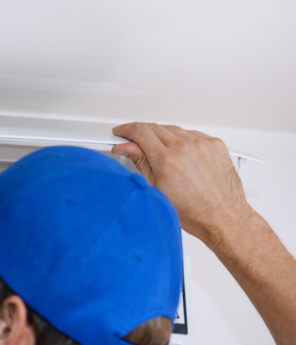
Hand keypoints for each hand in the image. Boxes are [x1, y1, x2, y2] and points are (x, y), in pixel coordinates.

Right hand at [111, 123, 253, 246]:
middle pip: (156, 128)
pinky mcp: (215, 145)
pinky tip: (181, 155)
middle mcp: (186, 148)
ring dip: (163, 137)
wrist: (222, 217)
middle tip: (138, 145)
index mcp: (167, 160)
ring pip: (174, 129)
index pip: (140, 131)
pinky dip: (183, 140)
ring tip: (163, 155)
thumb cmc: (192, 211)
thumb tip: (126, 148)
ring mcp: (203, 144)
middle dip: (142, 134)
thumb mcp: (155, 189)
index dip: (126, 129)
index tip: (122, 132)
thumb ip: (139, 162)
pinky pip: (193, 134)